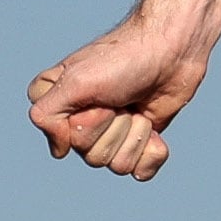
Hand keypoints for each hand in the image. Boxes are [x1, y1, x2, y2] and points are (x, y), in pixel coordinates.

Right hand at [28, 13, 211, 181]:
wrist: (173, 49)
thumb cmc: (123, 59)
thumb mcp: (75, 82)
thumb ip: (47, 115)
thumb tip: (59, 151)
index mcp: (59, 105)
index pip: (59, 139)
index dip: (82, 123)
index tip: (95, 95)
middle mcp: (83, 122)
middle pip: (91, 157)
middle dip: (114, 128)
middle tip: (121, 99)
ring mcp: (113, 132)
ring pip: (117, 166)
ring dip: (135, 136)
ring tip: (139, 107)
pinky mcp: (140, 139)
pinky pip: (141, 171)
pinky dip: (152, 153)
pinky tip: (155, 129)